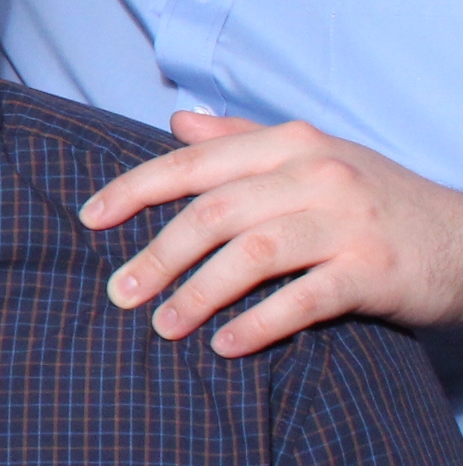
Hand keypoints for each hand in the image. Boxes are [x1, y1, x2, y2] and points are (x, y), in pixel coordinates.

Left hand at [84, 112, 462, 354]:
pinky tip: (224, 344)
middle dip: (157, 255)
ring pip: (251, 254)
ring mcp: (348, 223)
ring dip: (197, 294)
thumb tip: (178, 121)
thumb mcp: (315, 157)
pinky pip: (302, 299)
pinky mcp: (374, 271)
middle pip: (214, 213)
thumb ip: (243, 140)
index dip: (135, 189)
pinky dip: (258, 323)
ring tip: (162, 327)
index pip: (195, 163)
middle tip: (118, 292)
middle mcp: (318, 174)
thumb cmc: (376, 201)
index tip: (90, 219)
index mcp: (292, 143)